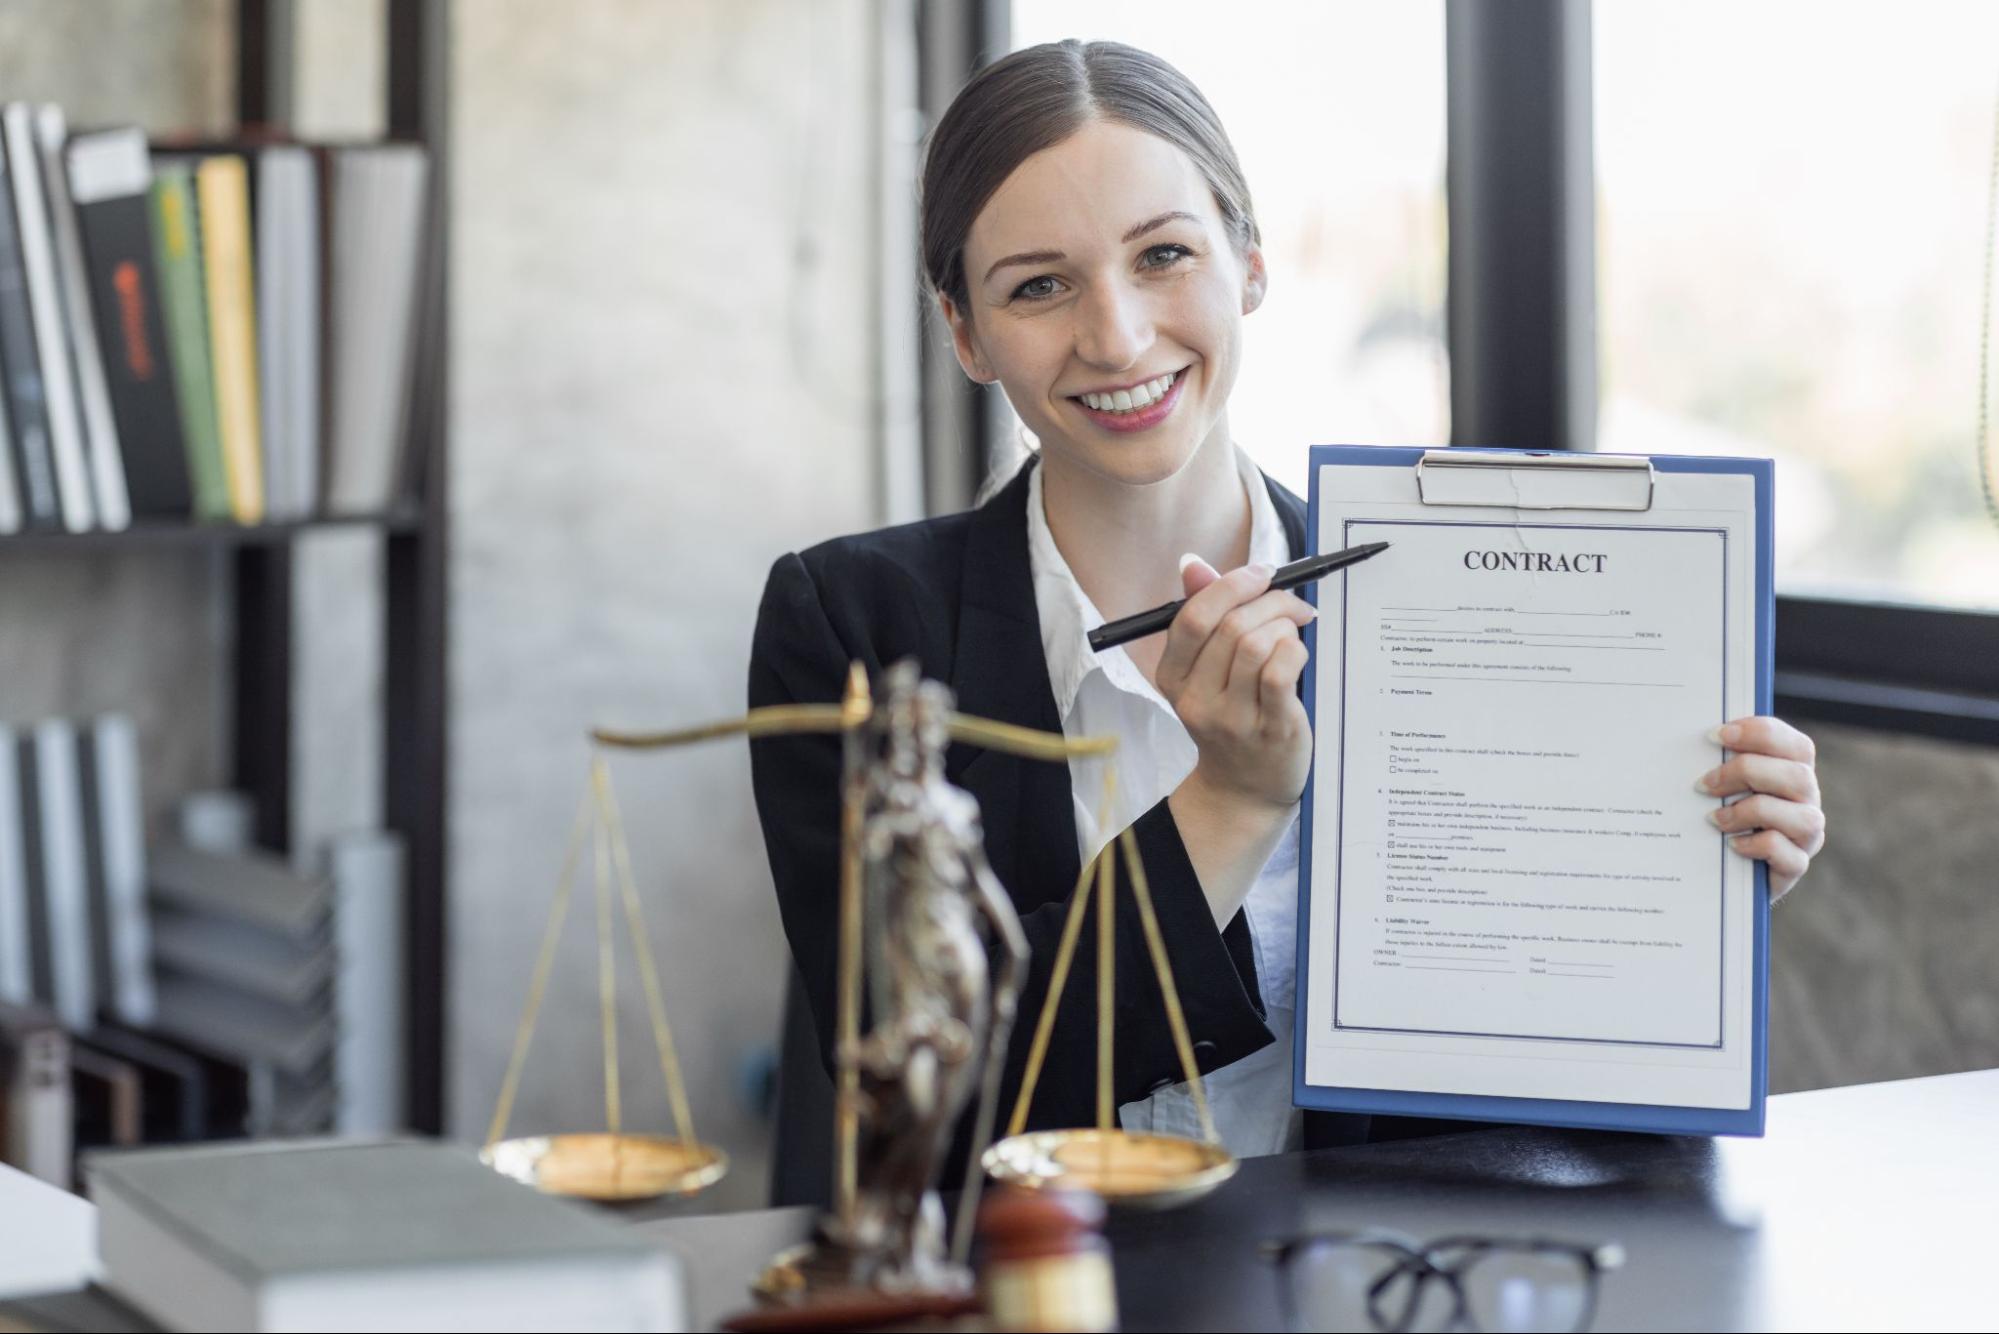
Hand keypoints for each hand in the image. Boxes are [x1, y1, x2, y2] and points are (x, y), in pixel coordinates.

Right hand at [1154, 555, 1316, 812]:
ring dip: (1284, 625)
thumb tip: (1193, 564)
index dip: (1229, 585)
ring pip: (1256, 643)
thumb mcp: (1206, 670)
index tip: (1260, 573)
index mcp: (1172, 677)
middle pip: (1230, 625)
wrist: (1246, 789)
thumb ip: (1202, 613)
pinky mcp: (1270, 728)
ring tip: (1294, 633)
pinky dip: (1294, 650)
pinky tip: (1298, 655)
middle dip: (1270, 600)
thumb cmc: (1232, 717)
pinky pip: (1280, 671)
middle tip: (1291, 604)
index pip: (1191, 618)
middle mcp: (1195, 699)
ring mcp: (1232, 718)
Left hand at [1699, 716, 1823, 902]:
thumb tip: (1693, 744)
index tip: (1716, 736)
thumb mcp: (1723, 785)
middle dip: (1747, 773)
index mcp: (1795, 772)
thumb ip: (1721, 762)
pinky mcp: (1795, 866)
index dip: (1760, 734)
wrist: (1723, 868)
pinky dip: (1755, 846)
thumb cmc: (1721, 814)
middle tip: (1704, 784)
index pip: (1796, 746)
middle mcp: (1808, 802)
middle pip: (1799, 777)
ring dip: (1750, 812)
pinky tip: (1730, 844)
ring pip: (1802, 818)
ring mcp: (1806, 836)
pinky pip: (1788, 856)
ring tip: (1713, 818)